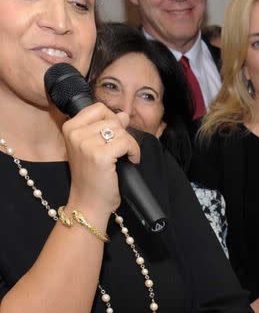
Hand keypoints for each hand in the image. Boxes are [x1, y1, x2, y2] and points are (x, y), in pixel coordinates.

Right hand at [62, 103, 139, 223]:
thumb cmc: (91, 179)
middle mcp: (75, 133)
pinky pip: (127, 142)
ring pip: (120, 130)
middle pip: (111, 119)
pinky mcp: (100, 155)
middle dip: (123, 134)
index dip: (113, 120)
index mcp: (70, 127)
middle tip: (122, 151)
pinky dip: (134, 151)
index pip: (98, 108)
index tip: (115, 137)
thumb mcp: (94, 149)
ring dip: (129, 144)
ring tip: (126, 157)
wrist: (87, 203)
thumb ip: (106, 129)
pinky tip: (132, 161)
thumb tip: (123, 114)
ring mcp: (86, 144)